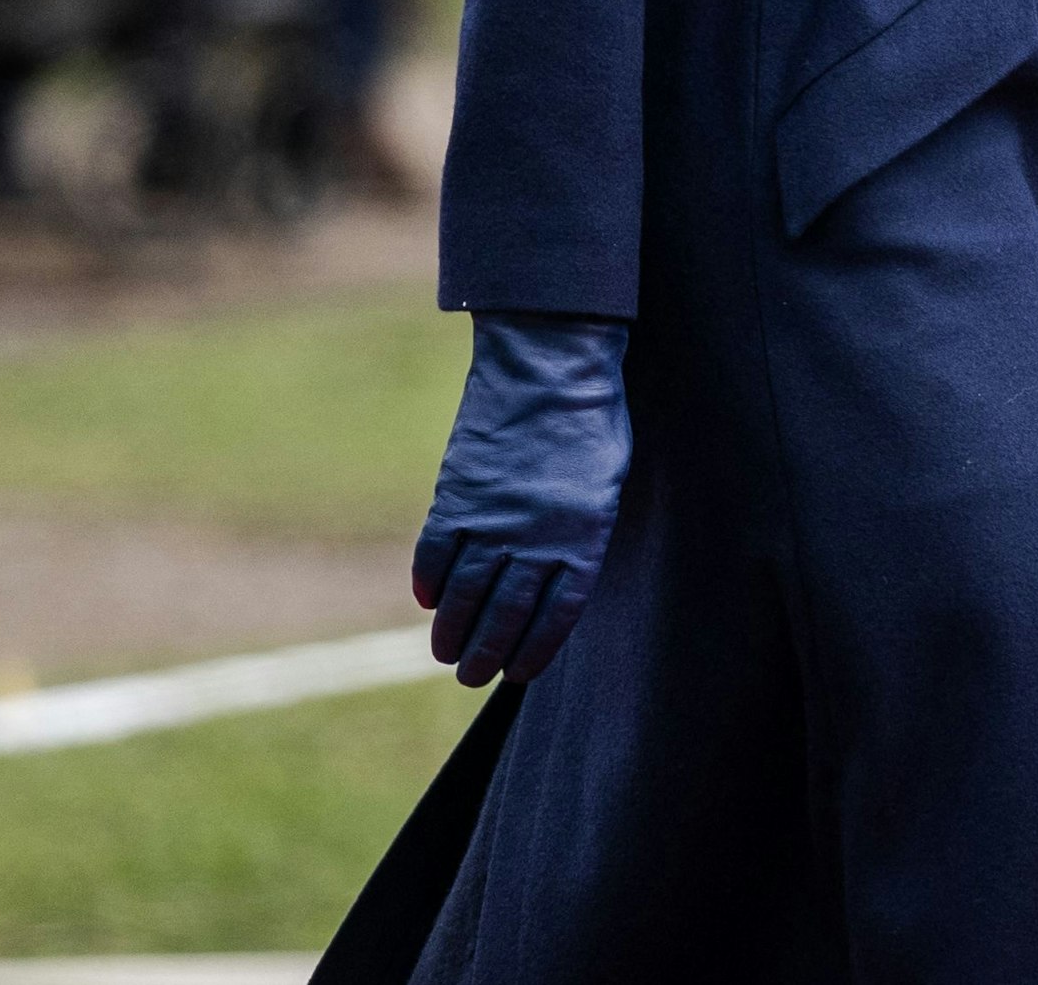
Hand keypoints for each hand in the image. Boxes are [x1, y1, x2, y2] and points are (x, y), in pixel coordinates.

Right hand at [412, 312, 631, 688]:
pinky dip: (430, 581)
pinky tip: (429, 601)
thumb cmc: (592, 417)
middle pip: (505, 613)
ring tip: (445, 654)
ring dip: (452, 630)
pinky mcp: (458, 492)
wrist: (552, 361)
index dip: (534, 649)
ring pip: (466, 593)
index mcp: (584, 536)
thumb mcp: (608, 478)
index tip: (518, 673)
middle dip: (487, 654)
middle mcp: (536, 536)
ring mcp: (494, 516)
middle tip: (471, 677)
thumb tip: (558, 569)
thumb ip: (583, 528)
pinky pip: (436, 551)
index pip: (556, 614)